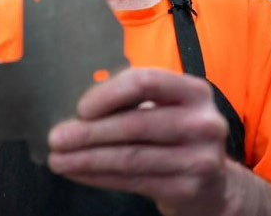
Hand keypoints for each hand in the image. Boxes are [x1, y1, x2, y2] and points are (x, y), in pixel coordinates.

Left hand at [47, 68, 231, 215]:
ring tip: (58, 159)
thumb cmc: (175, 137)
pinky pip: (132, 181)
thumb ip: (131, 103)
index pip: (145, 82)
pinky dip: (99, 177)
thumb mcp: (166, 108)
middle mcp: (203, 122)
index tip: (80, 109)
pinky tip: (78, 173)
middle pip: (135, 124)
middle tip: (56, 138)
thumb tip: (77, 113)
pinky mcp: (187, 188)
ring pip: (130, 157)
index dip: (108, 93)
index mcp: (194, 91)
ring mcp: (200, 158)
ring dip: (87, 159)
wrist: (214, 186)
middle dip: (88, 132)